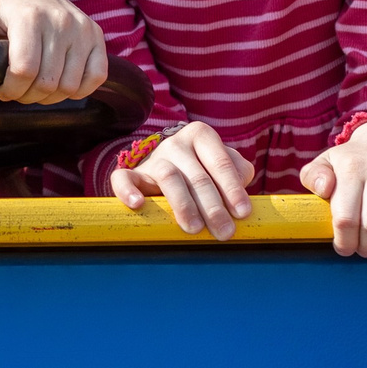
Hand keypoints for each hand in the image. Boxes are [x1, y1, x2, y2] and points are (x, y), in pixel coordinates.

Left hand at [0, 0, 106, 103]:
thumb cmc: (6, 3)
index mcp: (30, 17)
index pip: (24, 70)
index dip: (11, 90)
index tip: (2, 91)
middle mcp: (60, 22)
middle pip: (47, 82)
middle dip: (28, 96)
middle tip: (18, 93)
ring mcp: (82, 29)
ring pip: (69, 85)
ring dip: (51, 97)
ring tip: (36, 89)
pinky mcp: (96, 36)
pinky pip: (95, 77)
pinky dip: (79, 89)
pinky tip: (61, 85)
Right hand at [111, 122, 253, 239]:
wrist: (168, 166)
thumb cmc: (203, 170)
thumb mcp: (222, 165)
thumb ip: (237, 171)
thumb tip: (241, 187)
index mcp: (201, 136)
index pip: (220, 162)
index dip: (232, 188)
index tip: (242, 213)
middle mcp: (176, 143)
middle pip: (197, 175)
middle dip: (213, 206)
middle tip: (224, 231)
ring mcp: (153, 158)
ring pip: (168, 177)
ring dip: (183, 204)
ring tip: (194, 228)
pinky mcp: (133, 173)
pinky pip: (123, 178)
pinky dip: (128, 190)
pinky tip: (138, 204)